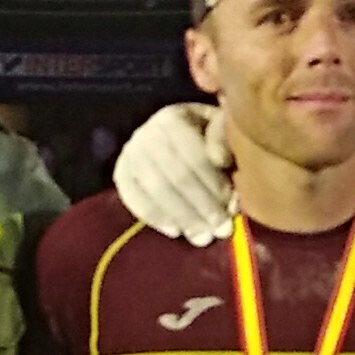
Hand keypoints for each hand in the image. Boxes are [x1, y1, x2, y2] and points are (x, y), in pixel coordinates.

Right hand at [113, 102, 235, 245]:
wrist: (176, 134)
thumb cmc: (205, 133)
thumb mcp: (220, 126)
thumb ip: (224, 137)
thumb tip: (219, 160)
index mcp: (173, 117)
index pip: (194, 156)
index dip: (214, 185)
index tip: (233, 207)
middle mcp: (146, 133)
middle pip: (175, 176)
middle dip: (201, 207)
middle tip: (221, 230)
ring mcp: (130, 154)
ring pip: (155, 190)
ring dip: (182, 217)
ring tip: (203, 237)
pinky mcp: (121, 174)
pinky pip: (133, 199)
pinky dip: (155, 218)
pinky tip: (176, 232)